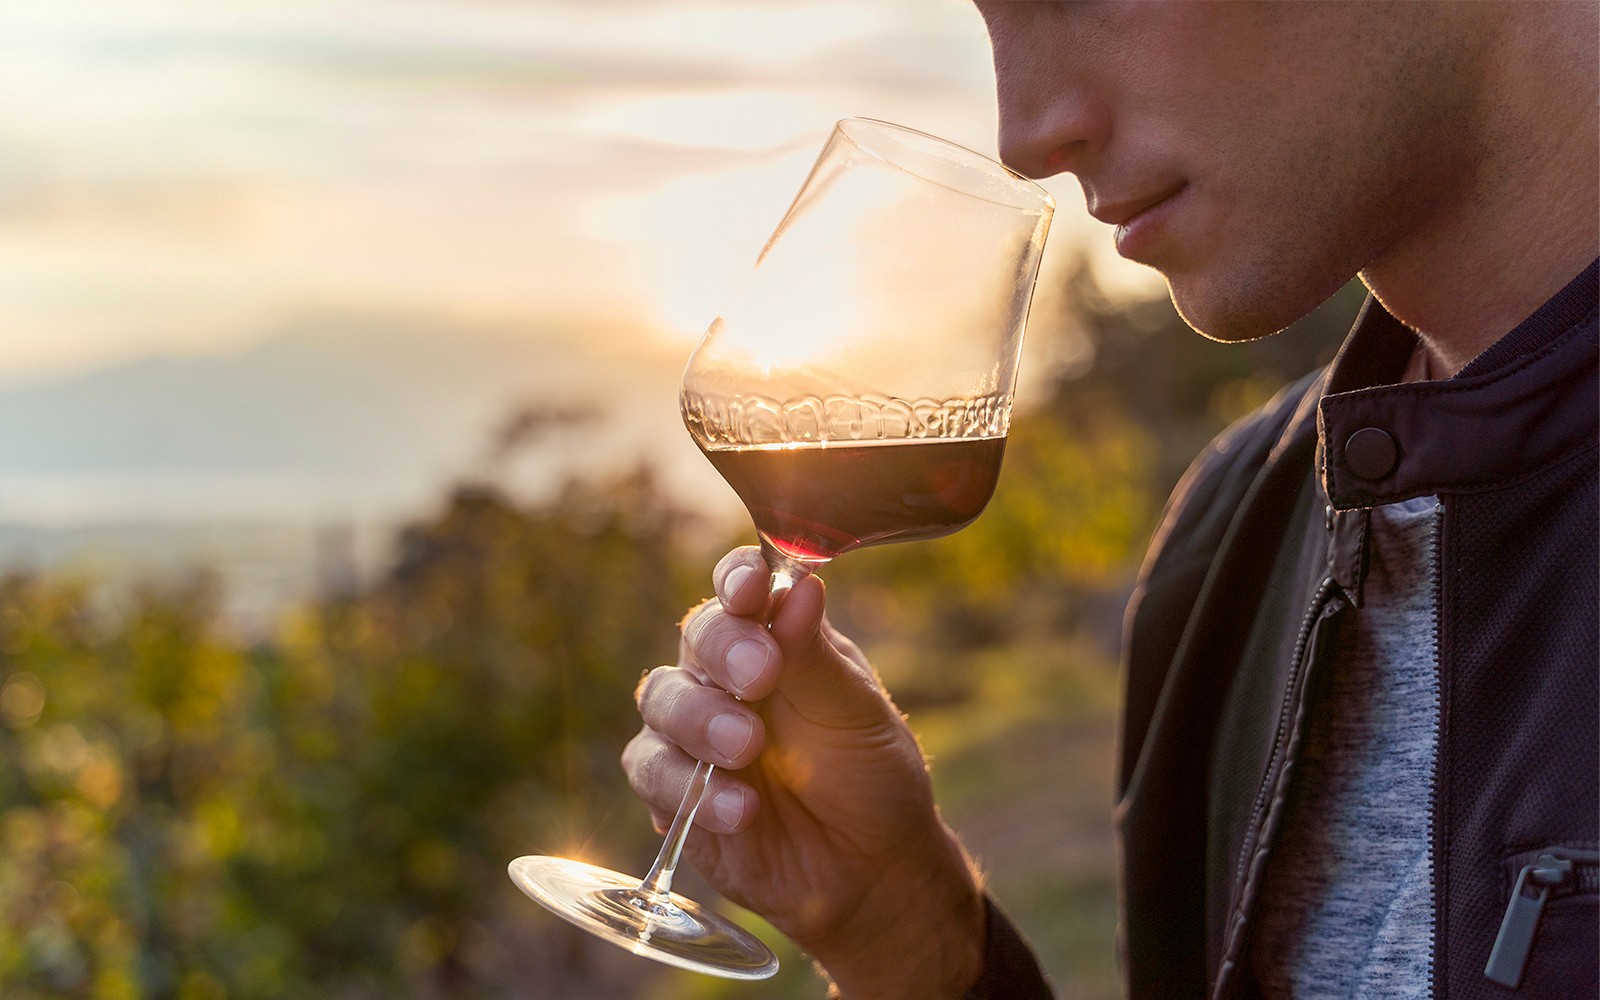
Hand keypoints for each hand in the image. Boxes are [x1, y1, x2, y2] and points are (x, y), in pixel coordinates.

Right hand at [623, 547, 986, 997]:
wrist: (870, 871)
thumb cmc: (869, 776)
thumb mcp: (856, 713)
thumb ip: (818, 656)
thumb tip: (802, 586)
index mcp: (773, 639)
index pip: (739, 589)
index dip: (736, 579)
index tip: (750, 588)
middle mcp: (723, 676)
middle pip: (695, 639)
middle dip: (723, 651)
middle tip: (761, 675)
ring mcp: (692, 732)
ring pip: (661, 700)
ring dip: (702, 720)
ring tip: (748, 749)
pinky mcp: (672, 791)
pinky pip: (653, 772)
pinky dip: (691, 789)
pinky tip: (741, 809)